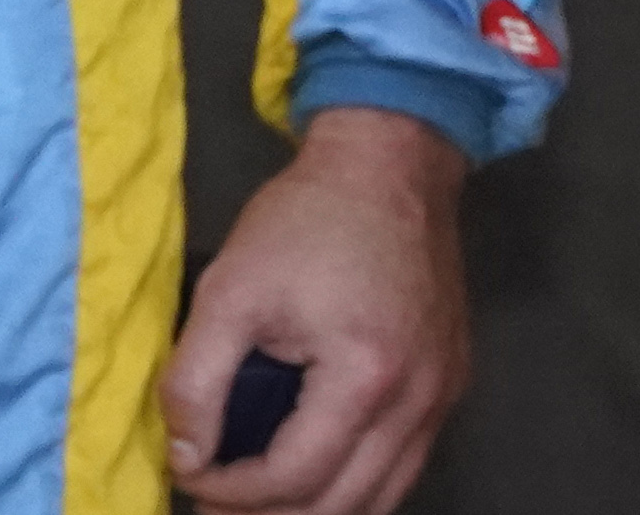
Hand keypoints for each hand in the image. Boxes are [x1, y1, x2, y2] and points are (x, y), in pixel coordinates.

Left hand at [161, 107, 473, 514]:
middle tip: (216, 501)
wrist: (392, 159)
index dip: (230, 492)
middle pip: (342, 505)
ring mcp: (444, 392)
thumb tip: (187, 455)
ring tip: (260, 497)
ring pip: (382, 497)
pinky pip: (405, 462)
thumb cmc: (309, 218)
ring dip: (317, 510)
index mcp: (366, 377)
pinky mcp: (452, 379)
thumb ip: (195, 381)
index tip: (189, 473)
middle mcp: (419, 399)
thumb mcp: (229, 289)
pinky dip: (357, 482)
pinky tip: (314, 468)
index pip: (293, 478)